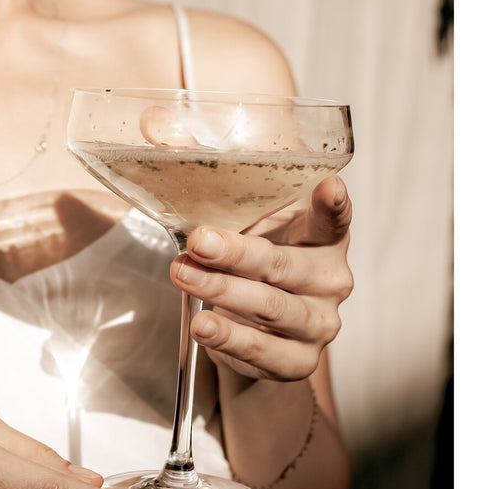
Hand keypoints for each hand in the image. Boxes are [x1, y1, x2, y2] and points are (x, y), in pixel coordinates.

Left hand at [170, 175, 352, 380]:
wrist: (254, 335)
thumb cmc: (250, 268)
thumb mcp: (240, 225)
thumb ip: (210, 184)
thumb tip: (153, 127)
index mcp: (323, 239)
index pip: (334, 219)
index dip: (333, 204)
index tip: (329, 187)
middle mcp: (329, 280)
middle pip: (283, 265)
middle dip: (237, 253)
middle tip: (199, 241)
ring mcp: (319, 323)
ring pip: (270, 307)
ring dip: (221, 291)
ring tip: (183, 276)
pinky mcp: (299, 360)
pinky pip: (263, 350)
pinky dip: (230, 337)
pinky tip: (203, 325)